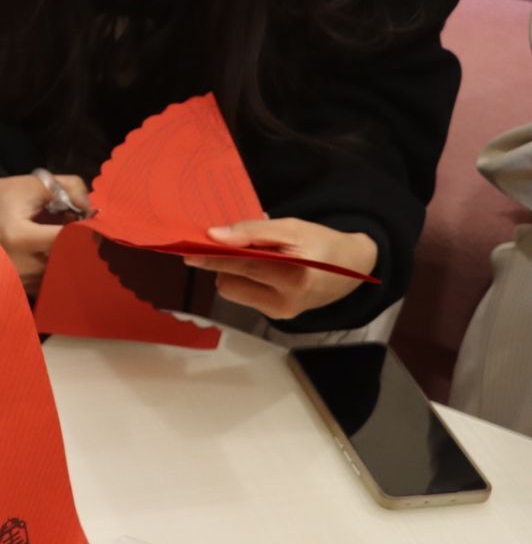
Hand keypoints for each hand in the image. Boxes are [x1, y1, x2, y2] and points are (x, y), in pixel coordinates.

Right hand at [0, 174, 90, 286]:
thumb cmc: (3, 196)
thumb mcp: (34, 183)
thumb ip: (68, 187)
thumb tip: (90, 205)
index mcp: (20, 237)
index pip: (64, 239)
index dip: (84, 230)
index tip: (91, 221)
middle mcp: (18, 263)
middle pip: (65, 260)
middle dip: (79, 246)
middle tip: (81, 231)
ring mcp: (17, 279)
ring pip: (59, 273)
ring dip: (69, 258)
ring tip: (64, 241)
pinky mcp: (17, 287)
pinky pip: (48, 282)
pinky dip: (56, 269)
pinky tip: (53, 253)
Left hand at [184, 218, 377, 320]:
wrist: (353, 268)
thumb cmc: (321, 243)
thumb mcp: (292, 227)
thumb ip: (253, 231)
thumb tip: (215, 235)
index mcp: (296, 275)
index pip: (243, 265)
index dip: (214, 257)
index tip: (189, 252)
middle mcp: (287, 301)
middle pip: (231, 283)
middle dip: (223, 263)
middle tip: (223, 244)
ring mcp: (282, 313)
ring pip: (234, 291)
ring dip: (234, 272)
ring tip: (255, 257)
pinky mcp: (278, 316)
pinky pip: (246, 296)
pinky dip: (246, 281)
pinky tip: (262, 270)